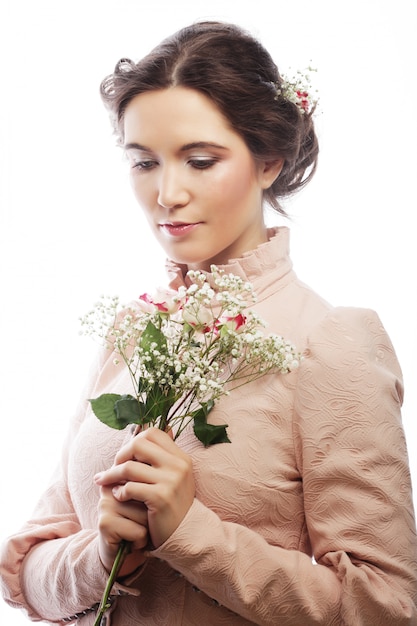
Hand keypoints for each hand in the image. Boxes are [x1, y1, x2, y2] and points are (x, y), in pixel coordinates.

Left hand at [94, 427, 194, 548]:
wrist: (185, 534)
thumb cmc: (173, 503)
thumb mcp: (174, 476)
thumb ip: (160, 457)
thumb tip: (140, 431)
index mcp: (181, 457)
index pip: (153, 433)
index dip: (135, 441)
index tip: (127, 456)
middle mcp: (178, 465)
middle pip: (138, 444)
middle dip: (121, 455)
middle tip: (115, 468)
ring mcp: (171, 481)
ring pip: (129, 467)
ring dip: (112, 475)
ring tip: (105, 482)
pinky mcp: (161, 498)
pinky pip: (130, 487)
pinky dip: (119, 491)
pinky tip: (119, 496)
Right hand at [95, 481, 148, 575]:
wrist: (121, 553)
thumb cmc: (138, 524)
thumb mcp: (147, 501)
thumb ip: (151, 486)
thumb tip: (164, 475)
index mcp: (121, 477)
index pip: (149, 481)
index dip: (155, 498)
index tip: (146, 506)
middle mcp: (110, 487)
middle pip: (149, 497)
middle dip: (151, 514)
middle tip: (139, 522)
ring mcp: (105, 504)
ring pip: (145, 515)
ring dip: (147, 529)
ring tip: (134, 531)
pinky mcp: (105, 523)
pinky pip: (139, 532)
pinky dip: (141, 541)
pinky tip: (131, 542)